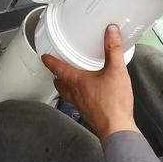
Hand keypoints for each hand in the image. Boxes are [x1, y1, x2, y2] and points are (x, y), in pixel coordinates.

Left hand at [41, 25, 137, 141]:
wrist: (117, 128)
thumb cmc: (114, 103)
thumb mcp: (116, 70)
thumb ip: (114, 49)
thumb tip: (111, 32)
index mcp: (77, 81)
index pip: (58, 69)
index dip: (50, 61)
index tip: (45, 57)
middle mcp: (75, 94)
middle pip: (60, 83)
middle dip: (58, 75)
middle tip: (59, 67)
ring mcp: (81, 105)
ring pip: (67, 93)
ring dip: (66, 86)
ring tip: (72, 79)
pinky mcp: (88, 112)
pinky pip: (77, 101)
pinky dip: (78, 95)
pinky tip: (89, 93)